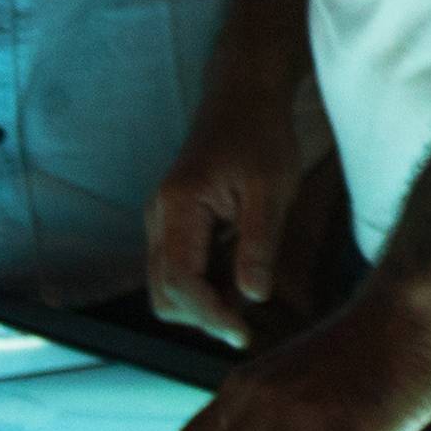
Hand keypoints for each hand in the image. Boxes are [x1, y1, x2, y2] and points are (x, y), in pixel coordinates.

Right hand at [144, 79, 314, 351]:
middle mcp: (159, 217)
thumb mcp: (270, 189)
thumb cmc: (260, 136)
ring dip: (201, 305)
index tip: (243, 334)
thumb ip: (259, 243)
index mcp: (179, 207)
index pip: (180, 281)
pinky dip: (203, 287)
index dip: (209, 316)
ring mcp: (162, 221)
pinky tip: (237, 278)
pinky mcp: (173, 224)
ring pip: (167, 287)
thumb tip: (252, 297)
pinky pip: (177, 271)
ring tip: (246, 298)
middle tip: (246, 321)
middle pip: (163, 294)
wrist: (243, 96)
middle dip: (201, 317)